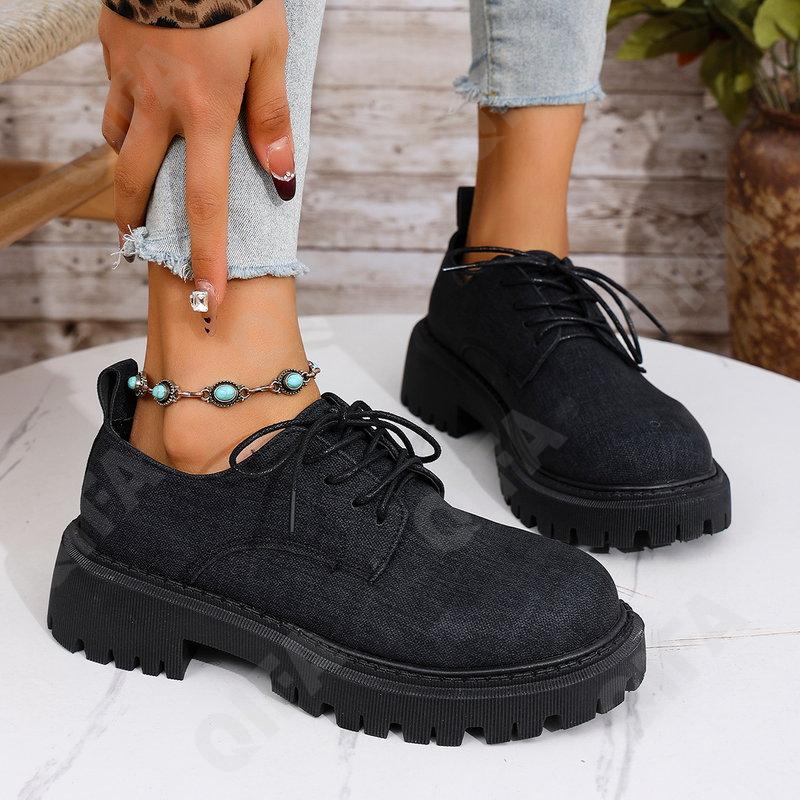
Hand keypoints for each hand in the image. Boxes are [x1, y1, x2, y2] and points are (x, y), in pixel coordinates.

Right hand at [99, 1, 295, 322]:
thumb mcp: (270, 52)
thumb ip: (272, 118)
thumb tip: (281, 177)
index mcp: (205, 113)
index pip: (205, 204)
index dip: (205, 257)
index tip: (204, 299)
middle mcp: (160, 105)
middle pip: (134, 182)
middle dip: (133, 223)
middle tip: (135, 249)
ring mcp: (129, 78)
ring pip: (118, 138)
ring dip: (130, 163)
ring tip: (143, 175)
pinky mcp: (112, 51)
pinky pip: (114, 96)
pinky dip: (126, 113)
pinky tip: (142, 107)